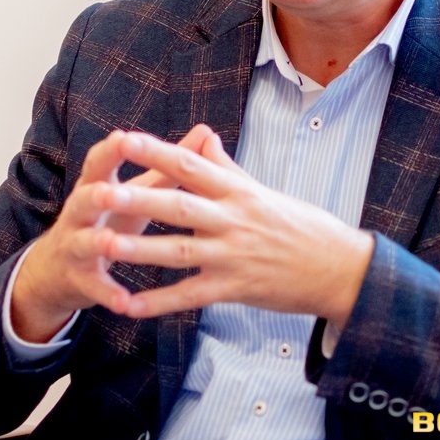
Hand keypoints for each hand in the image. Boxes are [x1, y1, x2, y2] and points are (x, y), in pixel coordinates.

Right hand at [11, 125, 217, 341]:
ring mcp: (75, 245)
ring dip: (97, 242)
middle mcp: (80, 212)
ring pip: (83, 242)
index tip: (123, 137)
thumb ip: (168, 164)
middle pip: (84, 198)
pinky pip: (93, 285)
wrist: (60, 268)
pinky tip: (124, 302)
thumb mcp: (135, 190)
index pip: (99, 163)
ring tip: (111, 244)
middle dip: (96, 195)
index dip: (110, 151)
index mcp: (96, 185)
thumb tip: (206, 131)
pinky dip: (107, 293)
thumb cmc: (110, 218)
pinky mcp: (78, 278)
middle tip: (110, 191)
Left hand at [99, 130, 374, 328]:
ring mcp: (233, 256)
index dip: (156, 152)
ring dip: (139, 251)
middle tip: (99, 193)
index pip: (191, 166)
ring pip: (179, 252)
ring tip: (102, 247)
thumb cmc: (301, 226)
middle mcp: (233, 220)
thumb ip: (225, 166)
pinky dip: (158, 302)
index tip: (124, 139)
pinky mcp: (235, 289)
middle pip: (178, 207)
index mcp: (238, 191)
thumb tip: (203, 134)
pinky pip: (190, 296)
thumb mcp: (263, 190)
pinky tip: (127, 305)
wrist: (340, 268)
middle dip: (137, 200)